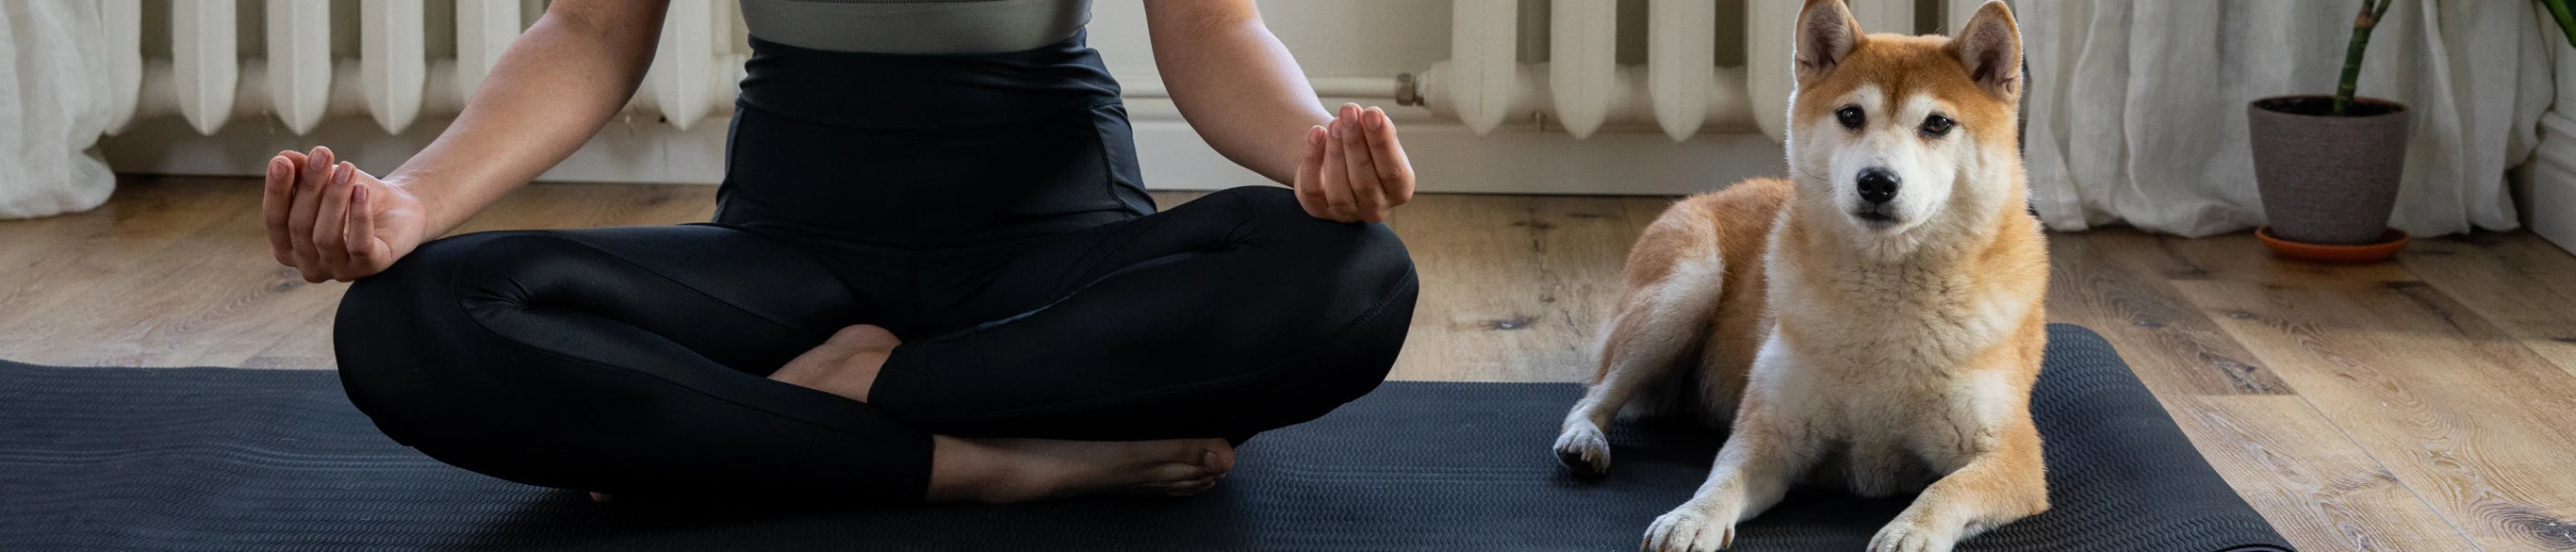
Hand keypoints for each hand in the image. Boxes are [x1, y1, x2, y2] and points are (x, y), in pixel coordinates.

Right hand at [264, 146, 429, 281]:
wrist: (397, 210)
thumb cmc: (351, 197)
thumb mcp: (323, 180)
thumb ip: (300, 171)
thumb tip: (284, 158)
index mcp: (287, 248)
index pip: (274, 220)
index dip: (276, 191)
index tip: (281, 163)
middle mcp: (309, 266)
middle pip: (300, 227)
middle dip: (310, 187)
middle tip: (322, 154)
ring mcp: (339, 271)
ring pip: (326, 237)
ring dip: (335, 198)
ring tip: (347, 168)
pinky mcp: (370, 267)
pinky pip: (359, 245)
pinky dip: (359, 216)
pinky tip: (362, 191)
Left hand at [1293, 103, 1415, 222]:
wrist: (1336, 158)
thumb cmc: (1365, 147)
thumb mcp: (1378, 137)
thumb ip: (1379, 129)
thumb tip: (1371, 116)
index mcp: (1398, 190)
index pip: (1393, 171)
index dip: (1382, 142)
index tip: (1372, 113)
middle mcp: (1375, 208)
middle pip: (1364, 181)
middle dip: (1355, 143)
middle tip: (1349, 112)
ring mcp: (1345, 213)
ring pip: (1338, 190)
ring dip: (1335, 153)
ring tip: (1334, 123)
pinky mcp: (1318, 209)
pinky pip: (1312, 189)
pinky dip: (1312, 160)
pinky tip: (1316, 133)